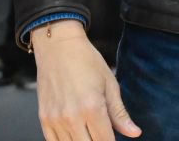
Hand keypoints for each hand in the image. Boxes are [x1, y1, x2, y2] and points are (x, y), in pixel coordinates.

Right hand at [32, 21, 141, 139]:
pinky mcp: (44, 119)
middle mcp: (72, 116)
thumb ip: (120, 114)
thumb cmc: (85, 60)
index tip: (115, 140)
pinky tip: (76, 136)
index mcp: (92, 107)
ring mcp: (55, 119)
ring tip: (90, 133)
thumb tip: (134, 133)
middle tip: (102, 134)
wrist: (58, 47)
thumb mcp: (110, 84)